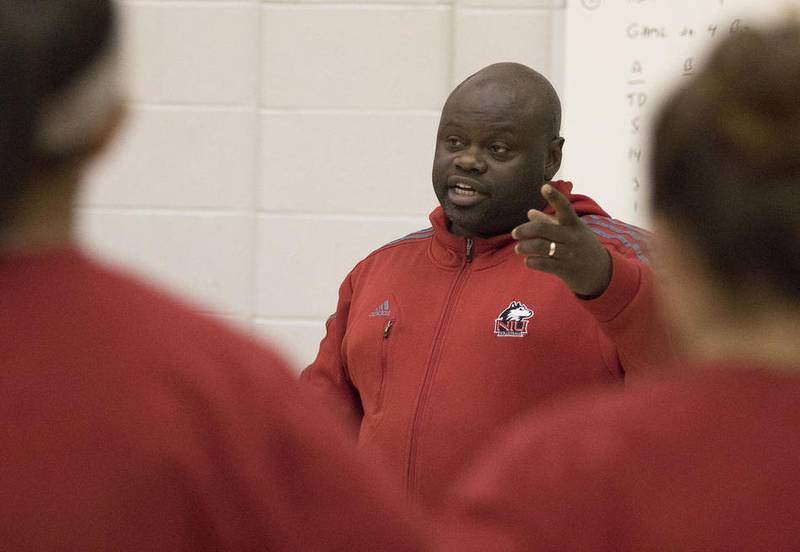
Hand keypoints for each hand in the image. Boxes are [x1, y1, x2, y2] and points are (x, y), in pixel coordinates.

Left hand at [512, 183, 611, 297]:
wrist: (601, 272)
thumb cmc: (581, 246)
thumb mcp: (571, 231)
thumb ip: (550, 221)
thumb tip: (530, 212)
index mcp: (574, 224)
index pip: (565, 207)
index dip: (555, 197)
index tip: (544, 186)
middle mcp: (572, 237)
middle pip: (543, 228)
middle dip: (524, 230)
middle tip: (514, 233)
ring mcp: (569, 253)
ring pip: (540, 246)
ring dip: (525, 247)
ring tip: (518, 248)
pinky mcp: (565, 269)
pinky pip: (543, 263)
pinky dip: (531, 261)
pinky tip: (528, 260)